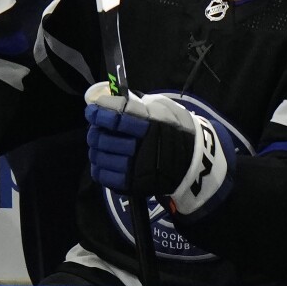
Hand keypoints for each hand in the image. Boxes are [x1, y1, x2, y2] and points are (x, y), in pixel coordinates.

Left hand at [84, 82, 233, 216]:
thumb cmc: (174, 131)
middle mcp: (141, 147)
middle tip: (96, 130)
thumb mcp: (162, 110)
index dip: (99, 113)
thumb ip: (136, 105)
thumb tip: (107, 102)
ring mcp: (135, 168)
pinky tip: (103, 161)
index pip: (116, 116)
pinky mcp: (132, 184)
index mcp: (149, 125)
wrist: (194, 162)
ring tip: (100, 146)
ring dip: (96, 150)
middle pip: (102, 138)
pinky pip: (103, 175)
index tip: (92, 111)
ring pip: (99, 157)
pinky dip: (99, 166)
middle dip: (95, 132)